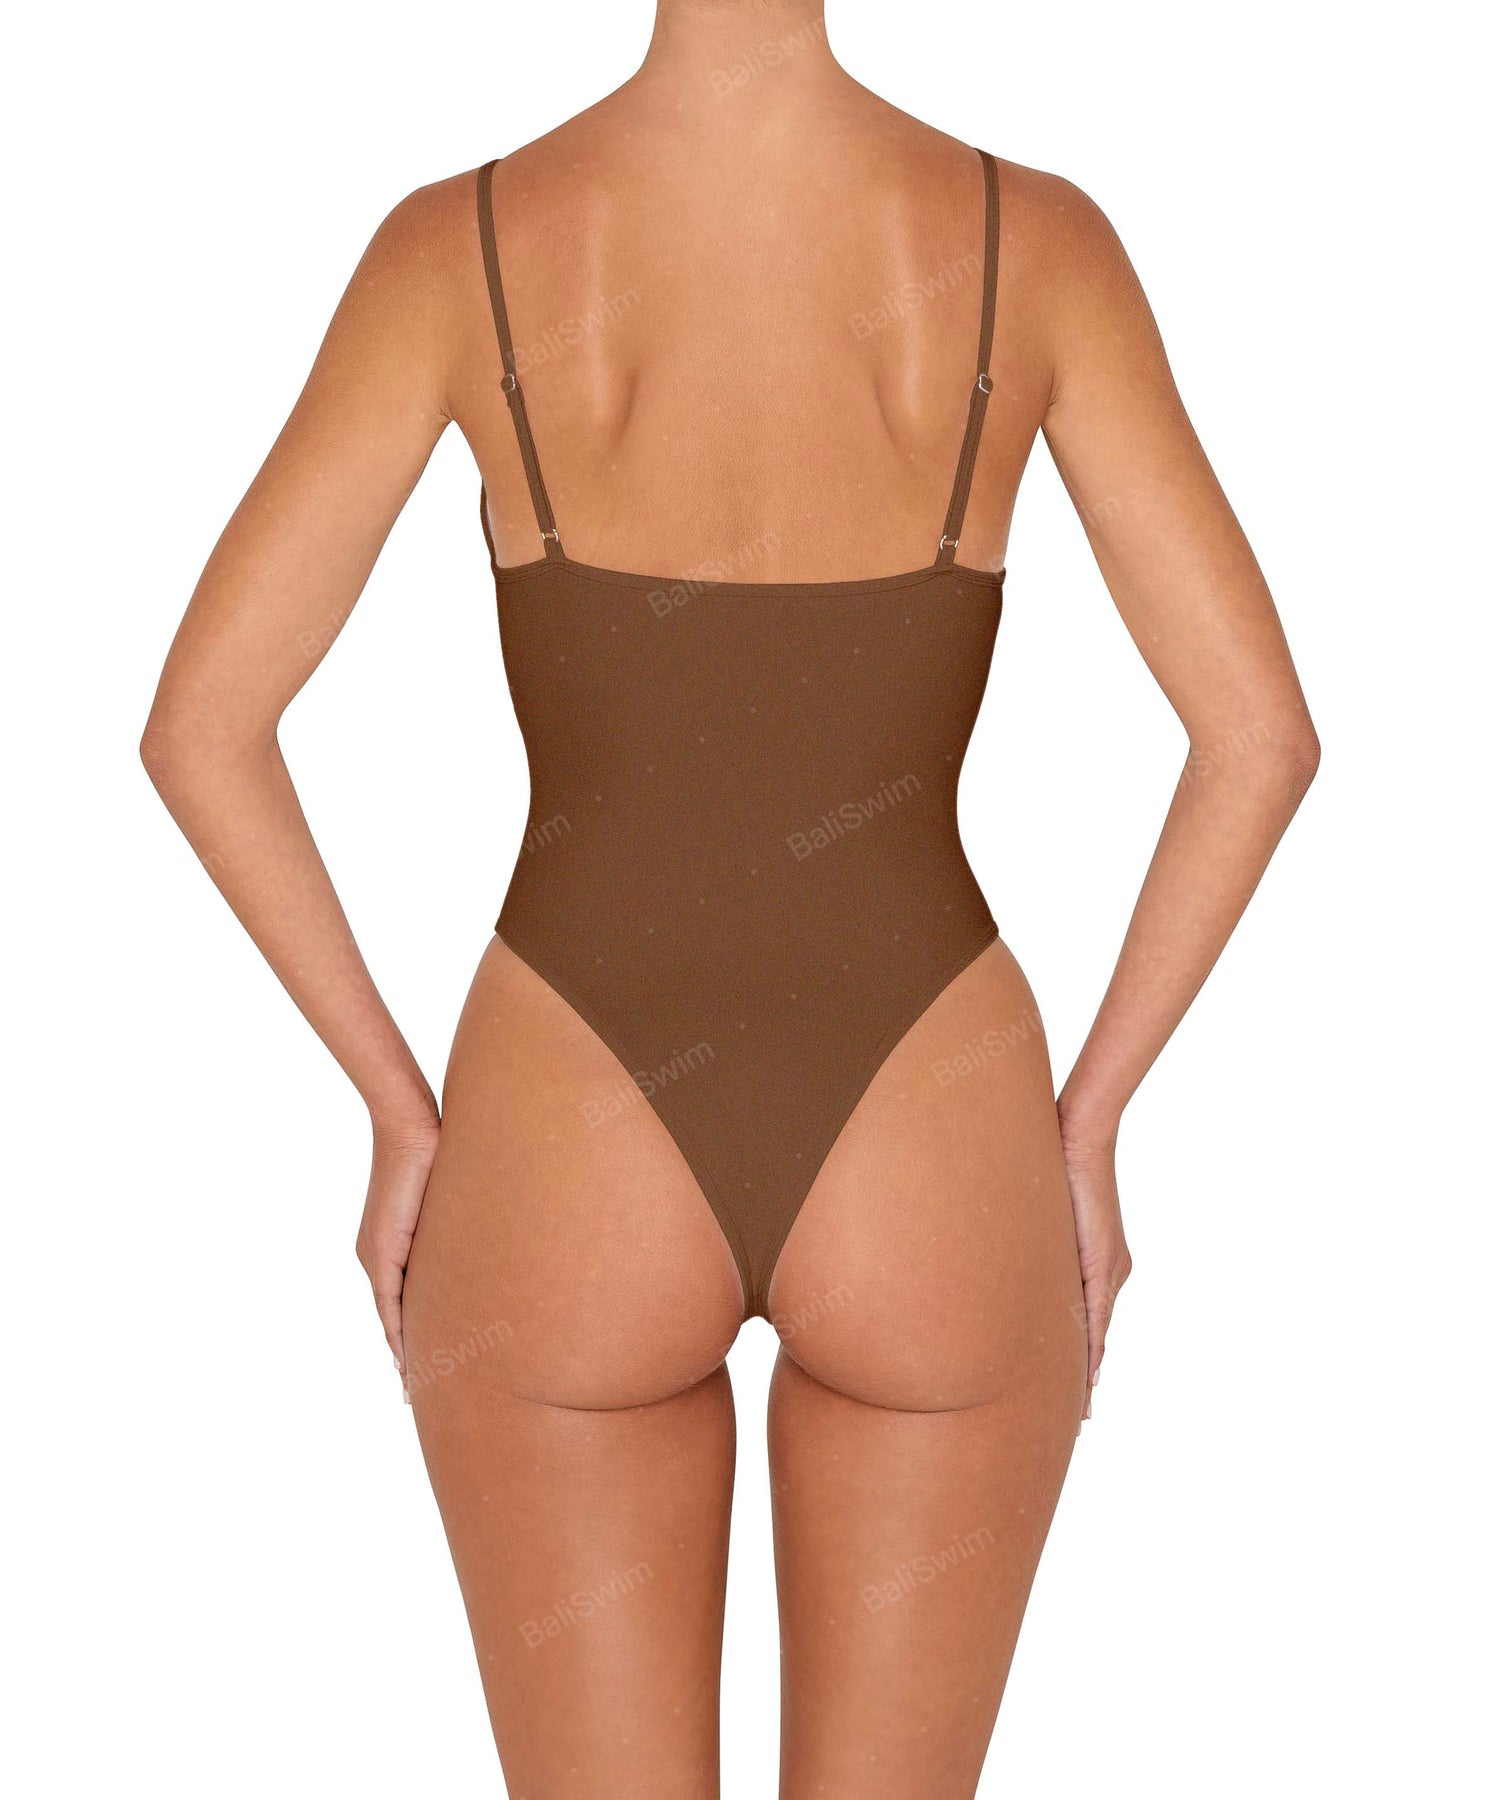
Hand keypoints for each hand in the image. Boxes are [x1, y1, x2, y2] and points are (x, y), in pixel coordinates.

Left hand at [354, 1113, 439, 1389]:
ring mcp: (377, 1255)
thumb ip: (453, 1229)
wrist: (408, 1126)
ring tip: (413, 1385)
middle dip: (404, 1354)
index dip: (406, 1336)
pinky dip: (398, 1333)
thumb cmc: (434, 1152)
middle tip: (413, 1392)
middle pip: (391, 1318)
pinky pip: (390, 1304)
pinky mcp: (384, 1252)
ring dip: (402, 1351)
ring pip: (389, 1317)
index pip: (398, 1301)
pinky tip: (406, 1356)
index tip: (416, 1367)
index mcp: (391, 1245)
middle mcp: (377, 1255)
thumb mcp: (445, 1201)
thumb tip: (482, 1241)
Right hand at [1058, 1115, 1131, 1420]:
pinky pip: (1095, 1316)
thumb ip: (1035, 1251)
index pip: (1088, 1323)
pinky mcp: (1102, 1264)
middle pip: (1096, 1339)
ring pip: (1097, 1334)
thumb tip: (1008, 1273)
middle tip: (1081, 1421)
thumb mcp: (1044, 1219)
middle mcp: (1108, 1273)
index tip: (1077, 1398)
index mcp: (1094, 1265)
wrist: (1080, 1136)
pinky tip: (1086, 1372)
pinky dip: (1090, 1346)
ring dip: (1087, 1371)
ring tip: (1082, 1411)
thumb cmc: (1057, 1166)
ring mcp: (1108, 1270)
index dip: (1083, 1362)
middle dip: (1086, 1380)